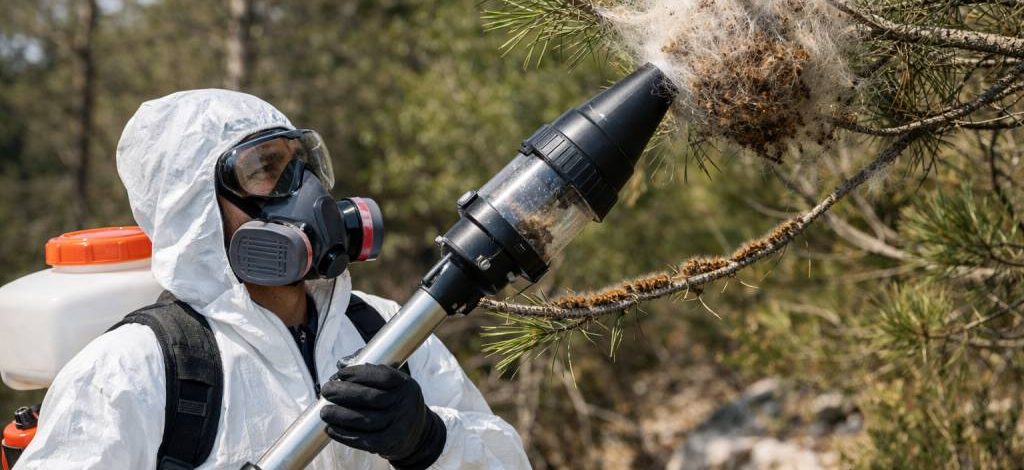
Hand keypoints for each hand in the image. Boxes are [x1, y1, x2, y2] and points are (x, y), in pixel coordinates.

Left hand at [321, 364, 445, 468]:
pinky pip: (364, 440)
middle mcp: (405, 404)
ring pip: (366, 420)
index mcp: (404, 385)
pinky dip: (344, 435)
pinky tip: (331, 428)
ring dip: (340, 415)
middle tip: (326, 390)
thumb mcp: (392, 382)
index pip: (384, 376)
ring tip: (325, 411)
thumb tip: (343, 363)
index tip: (340, 373)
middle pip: (372, 398)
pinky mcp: (389, 444)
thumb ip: (368, 368)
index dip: (359, 374)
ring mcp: (398, 425)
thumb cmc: (395, 400)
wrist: (417, 432)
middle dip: (344, 393)